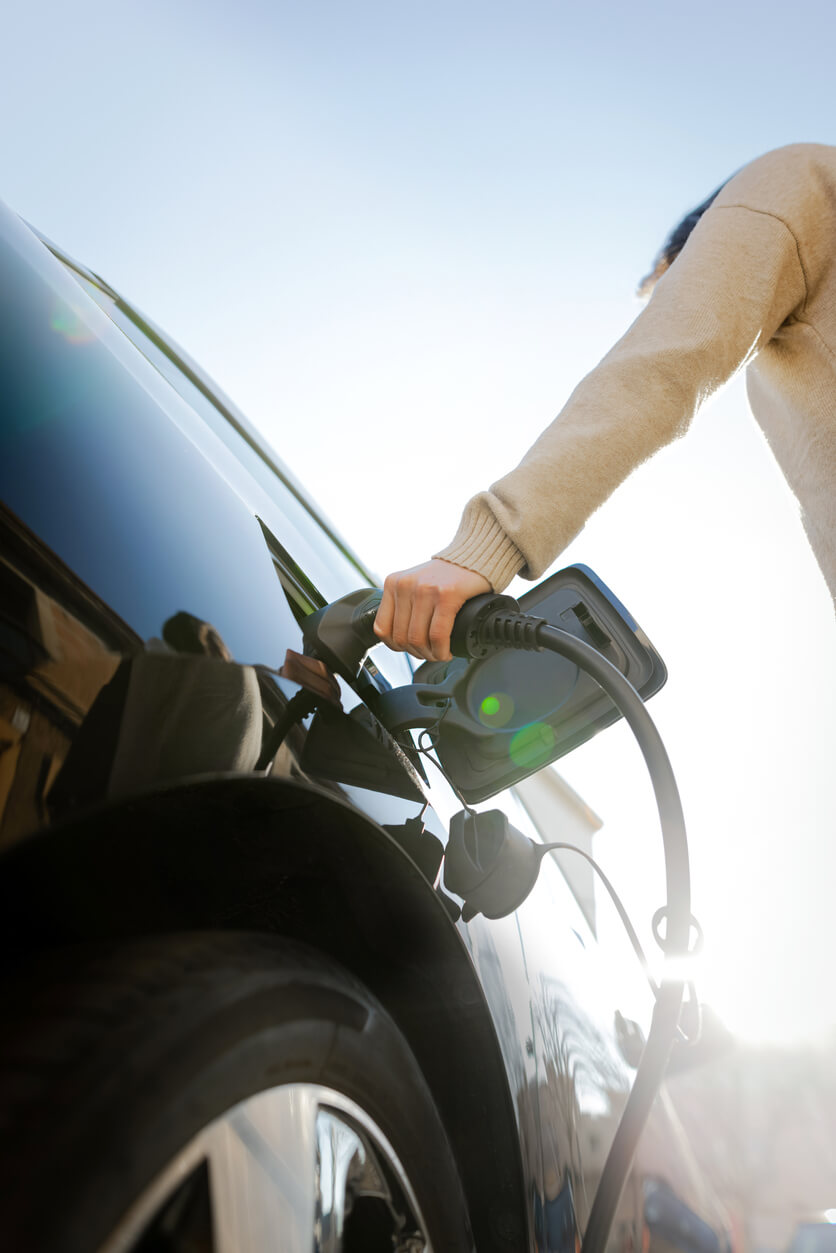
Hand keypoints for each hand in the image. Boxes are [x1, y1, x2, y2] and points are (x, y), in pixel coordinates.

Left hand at [374, 559, 491, 661]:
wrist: (472, 557)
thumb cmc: (445, 576)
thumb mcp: (414, 585)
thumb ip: (403, 605)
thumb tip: (398, 639)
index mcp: (393, 584)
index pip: (382, 628)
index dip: (396, 647)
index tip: (410, 649)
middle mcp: (405, 585)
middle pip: (401, 637)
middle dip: (417, 653)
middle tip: (430, 654)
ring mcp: (424, 589)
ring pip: (418, 639)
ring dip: (430, 654)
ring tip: (439, 653)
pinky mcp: (446, 595)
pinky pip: (438, 635)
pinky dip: (442, 650)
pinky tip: (447, 651)